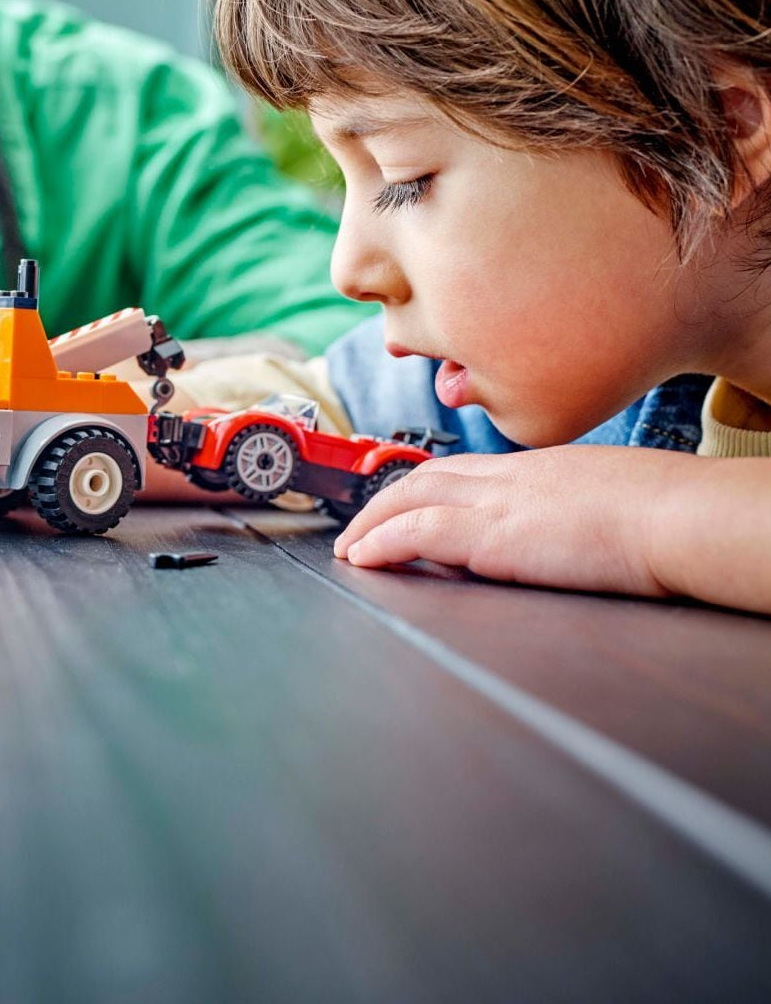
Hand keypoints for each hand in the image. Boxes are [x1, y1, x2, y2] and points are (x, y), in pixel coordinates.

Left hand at [334, 445, 702, 599]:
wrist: (679, 515)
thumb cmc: (666, 514)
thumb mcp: (610, 500)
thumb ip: (574, 510)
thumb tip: (568, 533)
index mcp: (537, 469)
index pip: (463, 469)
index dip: (425, 486)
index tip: (402, 503)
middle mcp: (508, 477)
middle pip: (426, 478)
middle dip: (385, 502)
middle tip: (359, 528)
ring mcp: (497, 502)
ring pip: (410, 499)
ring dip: (371, 524)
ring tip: (349, 549)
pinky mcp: (493, 534)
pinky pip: (417, 531)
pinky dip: (382, 542)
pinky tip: (362, 559)